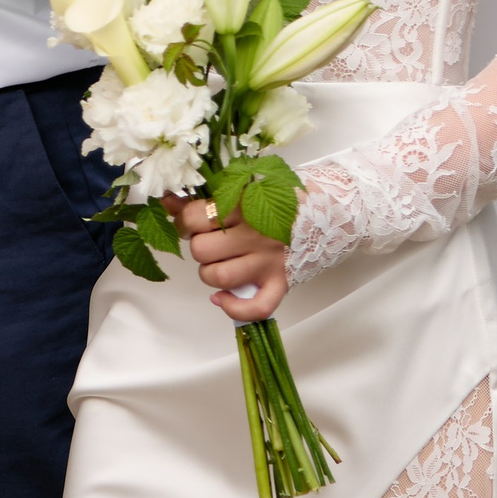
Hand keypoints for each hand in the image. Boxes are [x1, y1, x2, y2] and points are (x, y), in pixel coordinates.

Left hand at [172, 193, 290, 323]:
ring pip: (218, 276)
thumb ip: (205, 198)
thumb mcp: (243, 189)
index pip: (194, 218)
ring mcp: (268, 261)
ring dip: (209, 274)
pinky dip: (234, 308)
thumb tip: (168, 203)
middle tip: (211, 242)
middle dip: (199, 248)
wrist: (328, 210)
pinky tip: (224, 298)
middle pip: (201, 250)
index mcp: (243, 204)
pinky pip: (255, 307)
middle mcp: (254, 234)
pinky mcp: (281, 283)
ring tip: (219, 264)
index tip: (191, 223)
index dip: (184, 222)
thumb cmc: (281, 198)